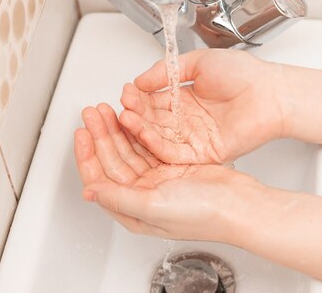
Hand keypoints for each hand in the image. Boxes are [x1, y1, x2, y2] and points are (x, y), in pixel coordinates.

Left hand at [74, 103, 264, 241]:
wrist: (239, 204)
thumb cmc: (204, 214)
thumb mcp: (154, 207)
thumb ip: (119, 198)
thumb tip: (89, 191)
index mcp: (133, 210)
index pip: (100, 179)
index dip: (88, 155)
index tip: (82, 132)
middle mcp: (143, 194)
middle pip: (113, 160)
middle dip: (101, 134)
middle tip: (94, 111)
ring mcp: (159, 178)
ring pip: (130, 149)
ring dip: (118, 129)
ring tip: (110, 108)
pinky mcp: (175, 165)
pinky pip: (149, 144)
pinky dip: (139, 129)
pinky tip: (133, 116)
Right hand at [119, 49, 286, 163]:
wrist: (271, 92)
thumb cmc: (244, 74)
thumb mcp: (198, 62)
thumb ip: (167, 71)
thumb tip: (139, 80)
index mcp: (185, 98)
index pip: (153, 101)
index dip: (138, 97)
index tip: (126, 91)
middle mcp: (187, 120)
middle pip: (152, 121)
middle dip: (134, 113)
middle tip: (120, 105)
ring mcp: (194, 138)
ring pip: (159, 138)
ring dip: (140, 129)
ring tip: (125, 118)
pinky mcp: (202, 153)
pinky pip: (174, 153)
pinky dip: (156, 144)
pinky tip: (143, 132)